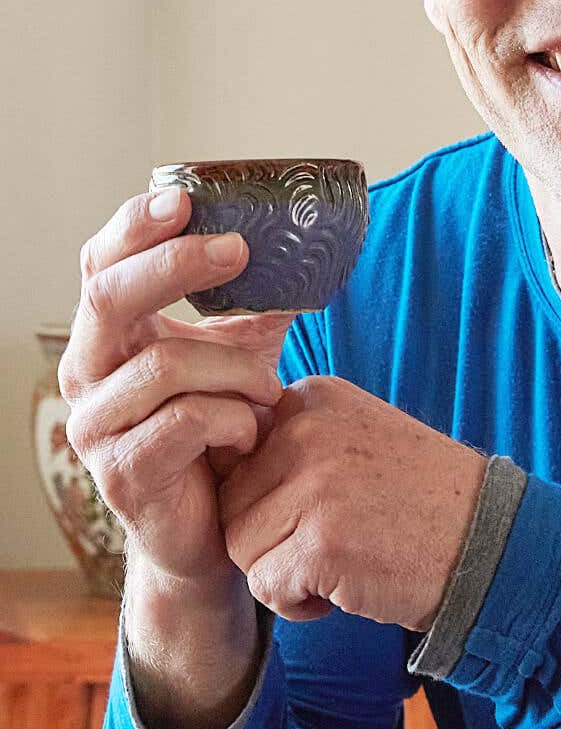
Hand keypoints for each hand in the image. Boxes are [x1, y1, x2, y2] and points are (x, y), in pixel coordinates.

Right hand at [58, 187, 296, 593]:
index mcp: (108, 335)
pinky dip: (233, 419)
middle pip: (109, 297)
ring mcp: (95, 426)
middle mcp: (87, 373)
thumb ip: (256, 306)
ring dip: (234, 369)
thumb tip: (306, 248)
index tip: (184, 199)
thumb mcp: (240, 356)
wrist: (216, 528)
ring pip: (165, 364)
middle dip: (176, 265)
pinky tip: (250, 434)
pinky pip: (185, 422)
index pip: (100, 264)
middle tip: (239, 250)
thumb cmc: (222, 432)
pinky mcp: (122, 474)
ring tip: (270, 389)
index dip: (134, 227)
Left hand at [216, 376, 487, 628]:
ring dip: (280, 573)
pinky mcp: (321, 541)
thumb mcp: (358, 438)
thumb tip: (217, 469)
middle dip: (269, 540)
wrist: (491, 542)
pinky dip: (298, 605)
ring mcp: (314, 484)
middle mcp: (308, 431)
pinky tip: (344, 590)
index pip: (239, 455)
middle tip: (329, 547)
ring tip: (337, 566)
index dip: (269, 500)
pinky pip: (266, 586)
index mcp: (314, 398)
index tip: (321, 511)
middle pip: (232, 502)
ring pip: (240, 546)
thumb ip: (295, 443)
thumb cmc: (422, 501)